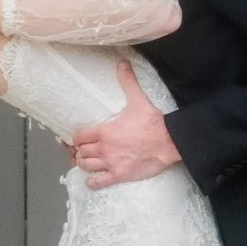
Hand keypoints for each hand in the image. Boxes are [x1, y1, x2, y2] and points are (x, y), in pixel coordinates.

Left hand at [70, 66, 182, 189]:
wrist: (168, 142)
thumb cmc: (152, 122)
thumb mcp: (138, 99)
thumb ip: (127, 81)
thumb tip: (122, 63)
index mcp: (104, 131)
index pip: (80, 136)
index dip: (77, 137)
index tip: (80, 138)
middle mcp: (104, 149)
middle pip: (81, 152)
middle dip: (80, 150)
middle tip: (83, 149)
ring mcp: (111, 164)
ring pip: (86, 166)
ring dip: (84, 164)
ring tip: (87, 161)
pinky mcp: (119, 175)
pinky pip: (98, 182)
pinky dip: (92, 181)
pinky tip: (91, 179)